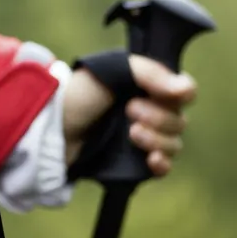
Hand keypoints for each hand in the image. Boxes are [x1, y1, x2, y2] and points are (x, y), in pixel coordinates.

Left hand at [62, 56, 197, 176]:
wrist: (51, 129)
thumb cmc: (79, 94)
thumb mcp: (112, 70)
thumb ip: (149, 73)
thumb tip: (185, 90)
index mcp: (149, 85)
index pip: (185, 91)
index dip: (180, 95)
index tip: (163, 94)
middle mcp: (151, 110)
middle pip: (179, 120)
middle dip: (159, 117)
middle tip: (129, 111)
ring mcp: (144, 138)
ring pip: (174, 144)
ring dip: (157, 139)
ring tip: (131, 134)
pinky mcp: (134, 162)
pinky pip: (164, 167)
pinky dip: (162, 164)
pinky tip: (151, 160)